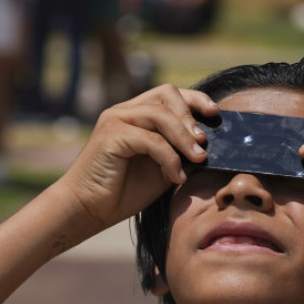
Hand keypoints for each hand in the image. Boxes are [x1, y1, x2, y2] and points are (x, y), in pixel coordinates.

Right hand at [59, 84, 218, 228]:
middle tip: (203, 144)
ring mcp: (114, 120)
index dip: (195, 99)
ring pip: (160, 115)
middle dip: (190, 117)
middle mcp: (123, 111)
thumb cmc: (122, 192)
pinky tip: (176, 177)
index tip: (215, 114)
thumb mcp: (161, 167)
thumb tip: (208, 146)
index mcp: (134, 115)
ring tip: (197, 159)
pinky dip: (169, 157)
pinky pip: (150, 139)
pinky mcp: (110, 135)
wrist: (88, 209)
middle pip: (166, 94)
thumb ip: (178, 151)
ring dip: (184, 137)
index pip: (169, 94)